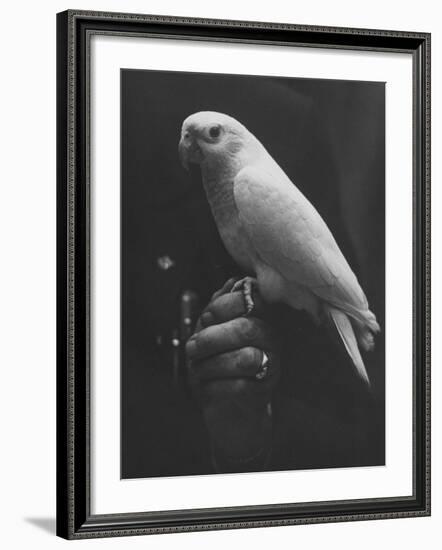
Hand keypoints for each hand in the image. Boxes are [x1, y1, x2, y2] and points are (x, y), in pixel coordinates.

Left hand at [185, 278, 280, 463]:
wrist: (227, 408)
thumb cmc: (218, 363)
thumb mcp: (213, 329)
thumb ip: (221, 305)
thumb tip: (232, 281)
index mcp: (260, 317)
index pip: (251, 300)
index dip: (224, 306)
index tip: (206, 317)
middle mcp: (271, 339)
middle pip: (246, 329)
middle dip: (211, 338)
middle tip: (192, 348)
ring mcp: (271, 366)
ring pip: (245, 358)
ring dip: (211, 364)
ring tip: (197, 369)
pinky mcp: (264, 392)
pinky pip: (240, 387)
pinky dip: (214, 387)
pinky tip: (206, 387)